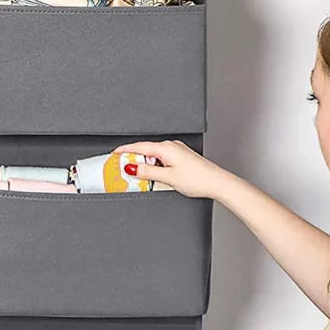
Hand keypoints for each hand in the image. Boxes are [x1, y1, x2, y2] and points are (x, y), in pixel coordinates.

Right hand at [114, 140, 228, 199]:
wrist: (216, 182)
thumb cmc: (197, 179)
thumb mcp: (167, 177)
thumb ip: (147, 172)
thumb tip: (131, 168)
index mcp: (166, 148)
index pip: (139, 147)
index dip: (124, 150)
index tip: (113, 154)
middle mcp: (171, 146)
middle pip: (145, 151)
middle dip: (134, 160)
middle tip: (123, 170)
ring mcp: (177, 151)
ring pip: (154, 156)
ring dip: (145, 165)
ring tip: (140, 177)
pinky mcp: (181, 158)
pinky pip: (162, 159)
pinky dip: (154, 166)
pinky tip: (154, 176)